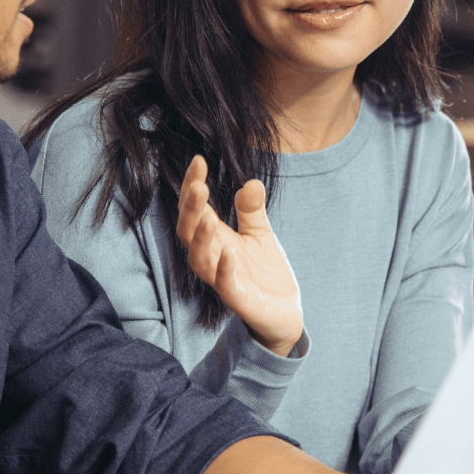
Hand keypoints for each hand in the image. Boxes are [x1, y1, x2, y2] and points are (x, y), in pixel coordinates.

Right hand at [176, 155, 302, 355]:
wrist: (285, 313)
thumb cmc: (265, 273)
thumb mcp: (260, 234)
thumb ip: (252, 211)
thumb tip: (251, 182)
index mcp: (216, 239)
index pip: (195, 210)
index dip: (193, 186)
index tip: (199, 160)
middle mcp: (213, 258)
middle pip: (189, 232)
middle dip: (190, 209)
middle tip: (198, 185)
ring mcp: (224, 280)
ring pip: (200, 260)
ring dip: (201, 239)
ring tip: (207, 218)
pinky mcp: (240, 301)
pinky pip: (226, 287)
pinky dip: (224, 271)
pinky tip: (230, 253)